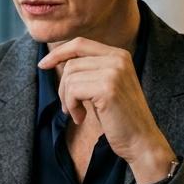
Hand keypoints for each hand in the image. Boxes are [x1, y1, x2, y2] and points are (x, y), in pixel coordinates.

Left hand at [38, 37, 175, 183]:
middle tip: (68, 107)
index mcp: (119, 55)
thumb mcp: (105, 85)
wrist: (141, 140)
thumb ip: (90, 70)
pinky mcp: (108, 88)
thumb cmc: (119, 117)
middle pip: (71, 62)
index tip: (43, 65)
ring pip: (70, 77)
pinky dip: (71, 107)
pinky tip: (81, 118)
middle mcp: (118, 58)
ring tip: (77, 113)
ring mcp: (114, 72)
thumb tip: (58, 60)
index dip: (59, 53)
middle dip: (63, 86)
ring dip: (67, 99)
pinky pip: (73, 90)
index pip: (80, 43)